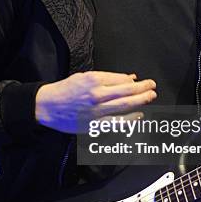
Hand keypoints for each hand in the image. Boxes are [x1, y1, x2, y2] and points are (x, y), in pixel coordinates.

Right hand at [35, 71, 156, 133]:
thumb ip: (107, 78)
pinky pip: (116, 122)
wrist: (47, 106)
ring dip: (141, 101)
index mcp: (93, 80)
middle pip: (126, 92)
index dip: (134, 81)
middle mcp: (96, 95)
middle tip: (152, 86)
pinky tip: (139, 115)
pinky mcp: (94, 124)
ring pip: (124, 106)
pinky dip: (130, 119)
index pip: (121, 80)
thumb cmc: (65, 90)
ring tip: (150, 97)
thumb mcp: (84, 76)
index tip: (142, 81)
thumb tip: (128, 78)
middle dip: (143, 89)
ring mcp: (96, 111)